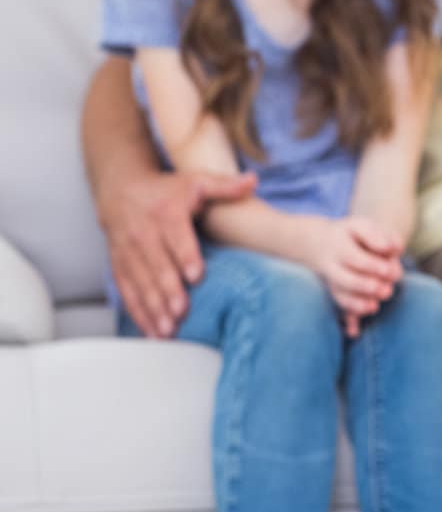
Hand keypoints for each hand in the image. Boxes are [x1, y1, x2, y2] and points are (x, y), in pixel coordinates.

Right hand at [101, 168, 254, 337]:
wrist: (121, 190)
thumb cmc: (167, 190)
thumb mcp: (196, 181)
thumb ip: (225, 185)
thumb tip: (253, 180)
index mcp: (166, 213)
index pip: (177, 237)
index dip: (186, 256)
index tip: (196, 276)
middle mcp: (143, 234)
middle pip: (157, 266)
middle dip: (168, 291)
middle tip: (181, 312)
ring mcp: (128, 252)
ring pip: (140, 283)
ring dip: (152, 307)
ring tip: (167, 329)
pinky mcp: (119, 266)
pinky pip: (127, 292)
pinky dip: (137, 313)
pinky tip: (150, 331)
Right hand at [304, 218, 403, 336]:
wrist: (318, 243)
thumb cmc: (350, 235)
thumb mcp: (361, 226)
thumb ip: (378, 235)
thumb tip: (395, 249)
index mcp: (339, 247)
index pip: (356, 259)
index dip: (374, 266)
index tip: (390, 271)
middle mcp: (332, 267)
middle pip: (345, 280)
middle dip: (366, 287)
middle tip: (386, 291)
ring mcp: (330, 283)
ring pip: (340, 297)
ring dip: (357, 305)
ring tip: (374, 307)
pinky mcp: (334, 294)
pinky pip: (338, 308)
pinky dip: (346, 321)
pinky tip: (354, 332)